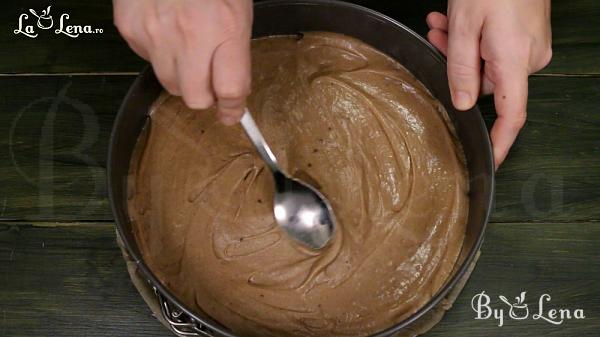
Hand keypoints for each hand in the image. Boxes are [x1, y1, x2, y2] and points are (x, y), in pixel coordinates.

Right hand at [113, 0, 252, 124]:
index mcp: (225, 26)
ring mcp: (155, 34)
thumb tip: (231, 88)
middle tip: (210, 84)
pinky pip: (147, 60)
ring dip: (182, 77)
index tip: (234, 113)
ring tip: (188, 49)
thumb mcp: (237, 8)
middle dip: (206, 97)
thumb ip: (235, 48)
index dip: (234, 109)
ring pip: (169, 84)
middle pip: (195, 99)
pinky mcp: (130, 29)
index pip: (230, 89)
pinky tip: (166, 30)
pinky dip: (159, 54)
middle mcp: (189, 35)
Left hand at [426, 0, 551, 167]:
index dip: (500, 143)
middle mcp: (529, 58)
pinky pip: (495, 47)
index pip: (510, 116)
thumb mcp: (465, 27)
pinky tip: (452, 19)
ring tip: (441, 22)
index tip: (490, 162)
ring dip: (459, 46)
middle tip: (437, 37)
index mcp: (515, 62)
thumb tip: (462, 103)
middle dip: (456, 64)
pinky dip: (472, 38)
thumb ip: (460, 70)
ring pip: (485, 62)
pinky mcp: (526, 35)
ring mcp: (530, 45)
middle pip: (487, 82)